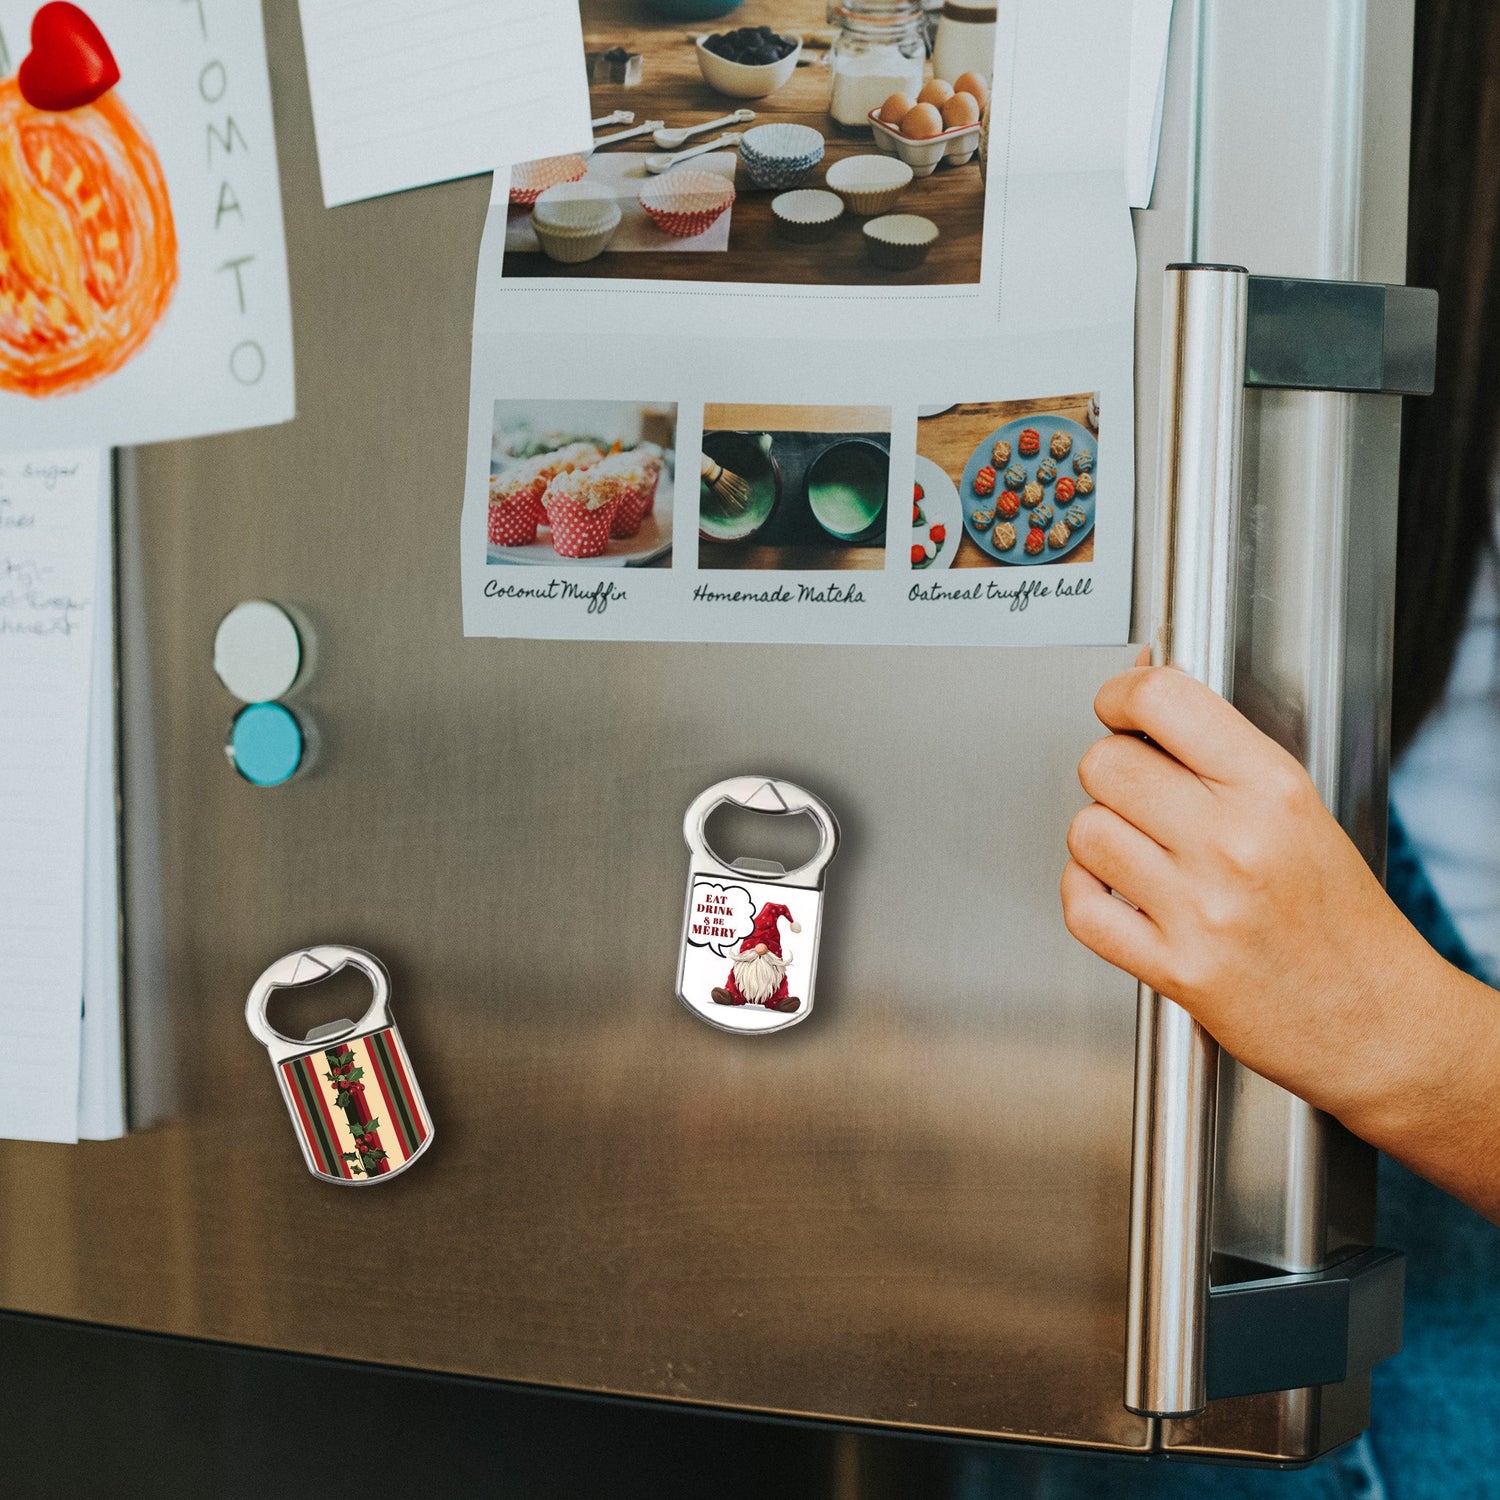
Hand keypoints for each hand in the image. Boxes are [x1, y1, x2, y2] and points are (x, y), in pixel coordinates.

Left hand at [1060, 663, 1499, 1220]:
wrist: (1380, 1024)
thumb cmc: (1341, 920)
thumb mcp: (1300, 811)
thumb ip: (1220, 757)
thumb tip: (1142, 701)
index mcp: (1273, 790)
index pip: (1163, 701)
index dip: (1121, 695)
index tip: (1117, 707)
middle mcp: (1236, 842)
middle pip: (1106, 764)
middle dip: (1110, 774)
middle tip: (1135, 794)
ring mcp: (1202, 908)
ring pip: (1086, 831)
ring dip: (1099, 838)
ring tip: (1137, 852)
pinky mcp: (1176, 969)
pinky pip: (1082, 907)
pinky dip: (1085, 895)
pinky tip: (1116, 895)